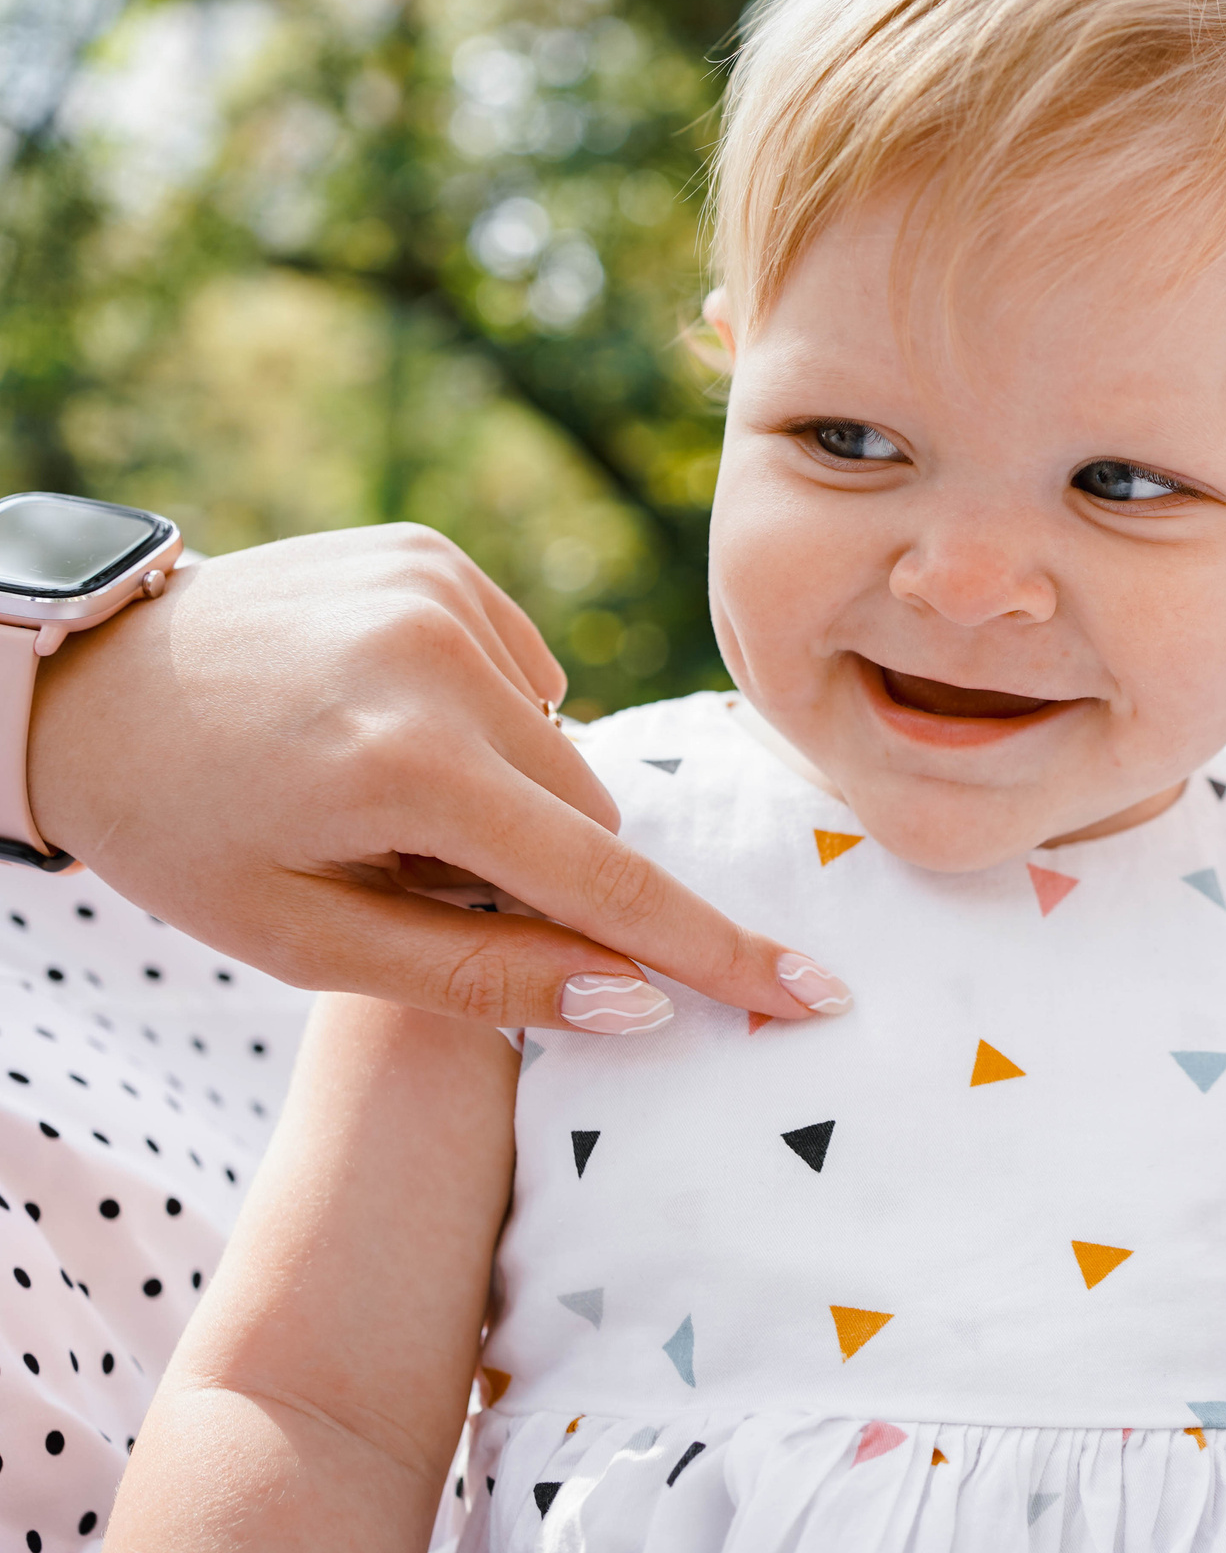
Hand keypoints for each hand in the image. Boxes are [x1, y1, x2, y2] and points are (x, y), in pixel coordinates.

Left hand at [25, 524, 848, 1031]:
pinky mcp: (435, 553)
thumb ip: (481, 973)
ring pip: (563, 743)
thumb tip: (639, 999)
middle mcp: (436, 657)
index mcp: (399, 766)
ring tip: (386, 788)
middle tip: (418, 873)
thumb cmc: (186, 835)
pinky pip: (528, 670)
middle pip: (586, 812)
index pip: (601, 879)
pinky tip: (390, 717)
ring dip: (511, 790)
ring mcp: (439, 588)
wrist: (84, 681)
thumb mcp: (308, 940)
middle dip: (540, 865)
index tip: (815, 991)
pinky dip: (487, 715)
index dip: (712, 948)